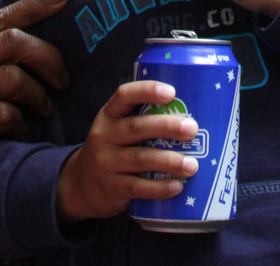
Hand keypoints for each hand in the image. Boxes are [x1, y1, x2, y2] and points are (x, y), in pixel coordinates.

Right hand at [0, 0, 71, 176]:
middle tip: (63, 77)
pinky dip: (20, 122)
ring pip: (15, 80)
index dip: (37, 5)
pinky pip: (2, 116)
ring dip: (39, 95)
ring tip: (46, 107)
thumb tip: (11, 42)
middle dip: (49, 57)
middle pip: (15, 43)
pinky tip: (21, 128)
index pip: (1, 17)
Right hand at [56, 80, 199, 224]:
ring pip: (140, 159)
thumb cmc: (114, 150)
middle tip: (192, 129)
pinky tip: (177, 186)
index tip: (172, 92)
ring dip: (169, 161)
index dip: (148, 91)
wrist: (81, 186)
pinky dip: (159, 188)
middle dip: (167, 126)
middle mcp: (104, 135)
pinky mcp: (111, 187)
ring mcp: (105, 162)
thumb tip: (197, 115)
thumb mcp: (117, 130)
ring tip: (192, 166)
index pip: (124, 95)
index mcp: (109, 115)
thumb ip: (144, 121)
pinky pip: (137, 187)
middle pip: (136, 127)